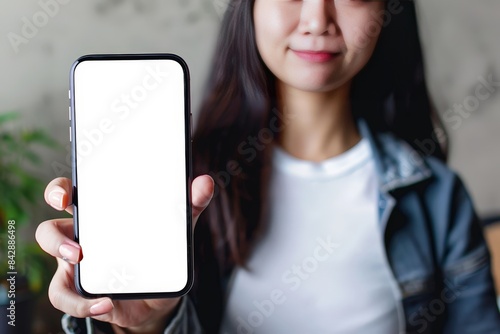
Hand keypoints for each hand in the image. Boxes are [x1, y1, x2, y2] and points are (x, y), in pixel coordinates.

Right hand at [36, 175, 213, 333]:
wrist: (158, 295)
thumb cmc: (159, 254)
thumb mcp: (176, 231)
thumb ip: (189, 206)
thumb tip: (207, 182)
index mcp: (100, 214)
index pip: (71, 194)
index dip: (60, 190)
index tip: (65, 196)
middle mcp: (82, 236)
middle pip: (50, 229)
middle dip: (54, 235)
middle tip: (74, 245)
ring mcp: (76, 265)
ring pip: (52, 265)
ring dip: (63, 266)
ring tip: (83, 265)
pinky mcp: (81, 290)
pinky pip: (66, 296)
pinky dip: (83, 303)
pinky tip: (106, 302)